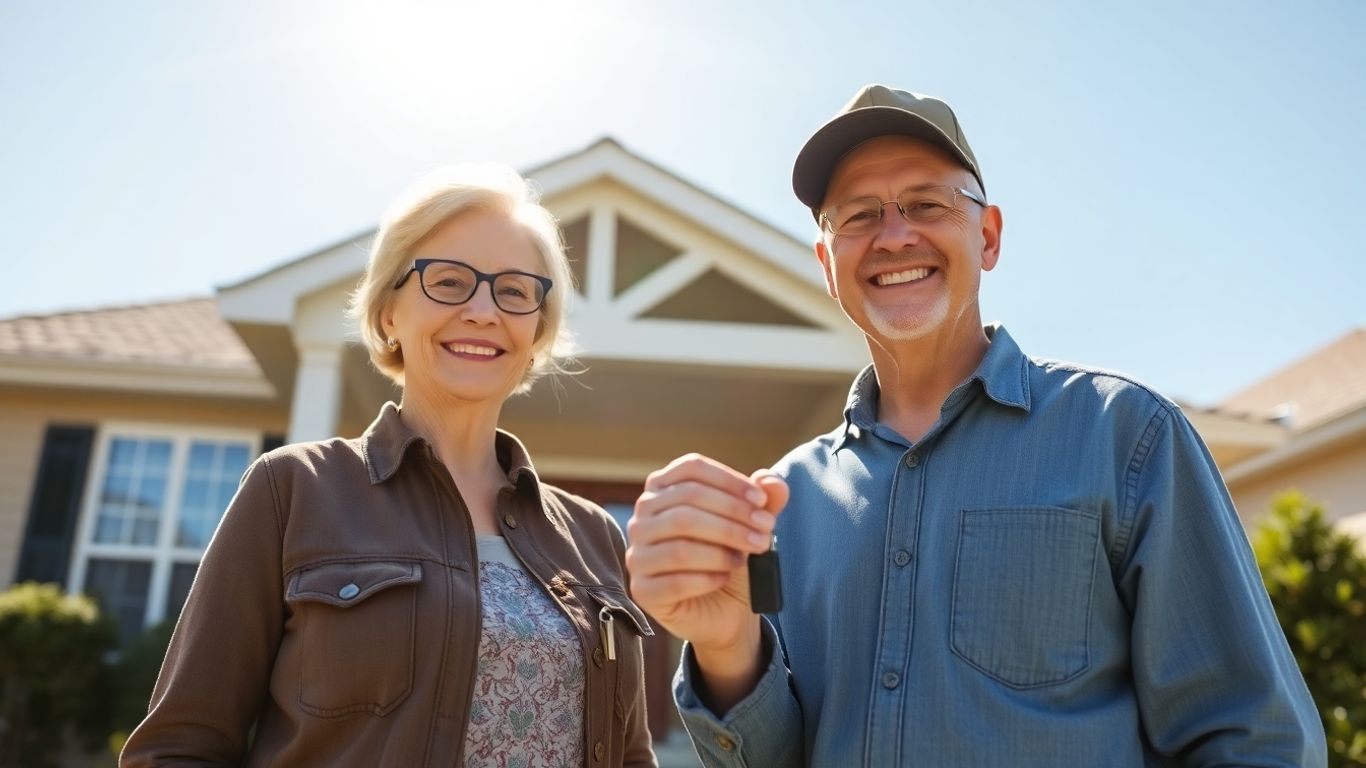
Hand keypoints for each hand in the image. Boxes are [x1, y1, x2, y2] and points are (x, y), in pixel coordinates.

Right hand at [626, 454, 787, 707]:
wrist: (726, 611)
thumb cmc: (732, 558)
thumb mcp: (753, 526)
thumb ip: (765, 502)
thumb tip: (772, 481)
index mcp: (663, 489)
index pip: (690, 468)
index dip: (729, 480)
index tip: (762, 500)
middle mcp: (642, 518)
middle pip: (686, 504)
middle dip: (734, 517)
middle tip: (765, 535)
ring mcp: (637, 554)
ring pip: (680, 545)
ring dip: (723, 551)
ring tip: (745, 558)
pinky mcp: (642, 591)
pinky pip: (676, 582)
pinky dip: (708, 578)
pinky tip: (723, 578)